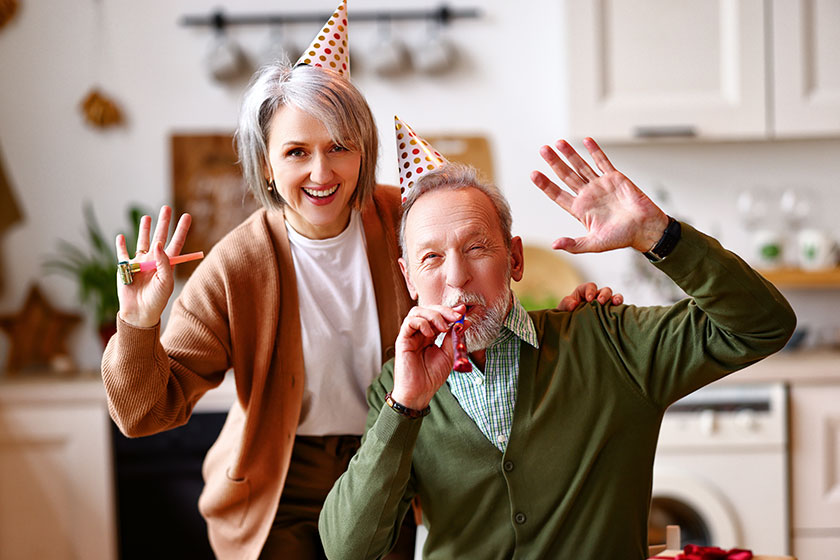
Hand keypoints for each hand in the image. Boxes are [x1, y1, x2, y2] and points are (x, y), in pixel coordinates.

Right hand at [115, 206, 191, 327]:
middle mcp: (154, 260)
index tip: (187, 216)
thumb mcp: (166, 281)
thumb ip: (164, 262)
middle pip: (160, 237)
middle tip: (167, 207)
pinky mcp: (125, 268)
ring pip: (142, 241)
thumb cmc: (157, 299)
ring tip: (147, 217)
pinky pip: (122, 254)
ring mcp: (139, 263)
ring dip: (144, 229)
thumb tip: (159, 243)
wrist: (140, 312)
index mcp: (167, 263)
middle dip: (164, 223)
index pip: (176, 243)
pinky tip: (121, 236)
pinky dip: (120, 245)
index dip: (181, 230)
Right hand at [391, 304, 466, 409]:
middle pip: (428, 310)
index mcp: (430, 335)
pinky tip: (430, 334)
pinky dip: (422, 323)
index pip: (438, 316)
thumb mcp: (449, 354)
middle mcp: (419, 333)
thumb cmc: (432, 376)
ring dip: (433, 315)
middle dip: (444, 310)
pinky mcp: (402, 340)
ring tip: (443, 327)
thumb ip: (454, 337)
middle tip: (456, 317)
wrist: (420, 392)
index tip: (462, 311)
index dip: (450, 311)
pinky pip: (409, 322)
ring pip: (417, 312)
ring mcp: (410, 336)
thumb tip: (464, 321)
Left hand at [530, 137, 668, 253]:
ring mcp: (600, 185)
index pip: (558, 194)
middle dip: (554, 163)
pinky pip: (602, 161)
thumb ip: (574, 244)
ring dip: (570, 154)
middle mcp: (587, 195)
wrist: (645, 228)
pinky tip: (586, 141)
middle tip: (543, 150)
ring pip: (581, 166)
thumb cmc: (622, 238)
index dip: (546, 184)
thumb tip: (555, 245)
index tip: (534, 174)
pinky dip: (594, 151)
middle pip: (566, 176)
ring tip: (558, 142)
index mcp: (580, 209)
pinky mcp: (615, 178)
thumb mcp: (594, 243)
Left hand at [557, 282, 623, 311]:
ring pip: (614, 297)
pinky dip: (620, 307)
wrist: (570, 324)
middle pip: (604, 290)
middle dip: (604, 295)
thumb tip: (574, 305)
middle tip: (600, 302)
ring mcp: (604, 304)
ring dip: (616, 298)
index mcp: (585, 291)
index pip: (590, 286)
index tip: (588, 299)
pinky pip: (618, 308)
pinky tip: (620, 311)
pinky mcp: (610, 312)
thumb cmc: (566, 313)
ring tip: (616, 302)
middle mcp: (597, 296)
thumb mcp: (563, 307)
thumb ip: (567, 303)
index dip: (590, 291)